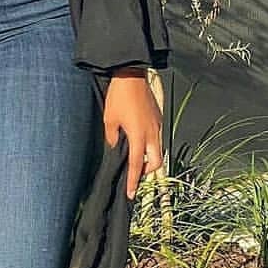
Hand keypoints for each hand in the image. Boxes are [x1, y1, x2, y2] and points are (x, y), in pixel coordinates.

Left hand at [103, 67, 163, 199]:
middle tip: (134, 173)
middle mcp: (153, 133)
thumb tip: (115, 146)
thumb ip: (112, 138)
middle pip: (155, 162)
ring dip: (148, 158)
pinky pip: (156, 137)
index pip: (137, 165)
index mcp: (139, 136)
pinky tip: (138, 140)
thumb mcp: (109, 119)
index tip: (131, 193)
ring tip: (135, 157)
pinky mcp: (158, 118)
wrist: (131, 75)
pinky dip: (150, 145)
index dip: (133, 181)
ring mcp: (158, 125)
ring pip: (157, 150)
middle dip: (146, 171)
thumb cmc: (119, 96)